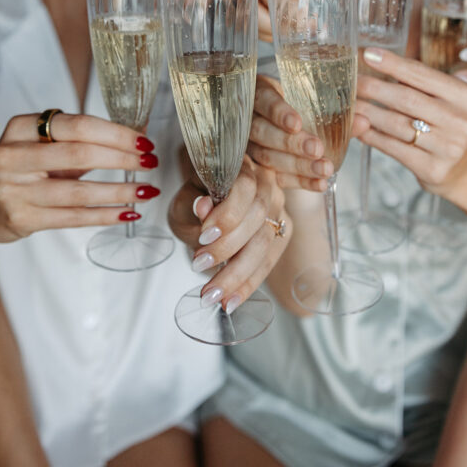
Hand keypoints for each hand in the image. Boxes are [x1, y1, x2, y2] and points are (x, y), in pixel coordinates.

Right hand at [0, 112, 159, 242]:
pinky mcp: (21, 219)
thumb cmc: (21, 168)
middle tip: (151, 162)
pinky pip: (73, 217)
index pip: (77, 125)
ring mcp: (13, 190)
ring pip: (79, 191)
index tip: (143, 141)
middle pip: (79, 154)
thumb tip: (136, 138)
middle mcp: (11, 156)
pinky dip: (105, 215)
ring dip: (119, 191)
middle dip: (122, 159)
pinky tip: (127, 213)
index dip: (115, 133)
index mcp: (20, 127)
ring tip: (146, 190)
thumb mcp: (40, 145)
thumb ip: (79, 139)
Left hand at [169, 154, 288, 313]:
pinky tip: (231, 300)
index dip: (227, 213)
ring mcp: (278, 207)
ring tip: (212, 294)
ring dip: (237, 272)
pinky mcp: (282, 231)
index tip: (203, 237)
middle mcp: (267, 182)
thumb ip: (192, 204)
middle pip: (258, 216)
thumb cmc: (194, 196)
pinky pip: (269, 260)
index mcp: (242, 165)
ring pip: (265, 241)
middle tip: (198, 267)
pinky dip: (249, 283)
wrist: (205, 199)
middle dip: (227, 247)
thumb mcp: (184, 198)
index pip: (245, 187)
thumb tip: (203, 206)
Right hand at [248, 75, 367, 190]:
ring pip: (267, 156)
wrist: (285, 122)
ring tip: (325, 169)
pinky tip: (320, 184)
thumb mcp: (315, 101)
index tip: (297, 123)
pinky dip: (300, 182)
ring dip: (298, 165)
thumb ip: (337, 111)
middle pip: (263, 132)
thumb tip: (364, 121)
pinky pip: (276, 177)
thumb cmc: (301, 104)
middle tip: (317, 149)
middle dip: (291, 143)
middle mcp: (250, 118)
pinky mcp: (260, 167)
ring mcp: (250, 144)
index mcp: (261, 92)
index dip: (278, 112)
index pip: (264, 100)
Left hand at [355, 48, 466, 200]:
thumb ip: (416, 82)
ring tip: (350, 104)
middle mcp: (461, 122)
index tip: (368, 54)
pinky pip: (393, 148)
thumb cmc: (445, 125)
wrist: (464, 169)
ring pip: (397, 124)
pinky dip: (372, 135)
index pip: (423, 75)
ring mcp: (449, 148)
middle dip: (374, 88)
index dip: (393, 64)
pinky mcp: (433, 169)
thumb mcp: (443, 100)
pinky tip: (359, 127)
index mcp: (465, 97)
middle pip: (407, 99)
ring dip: (368, 112)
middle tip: (352, 82)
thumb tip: (373, 59)